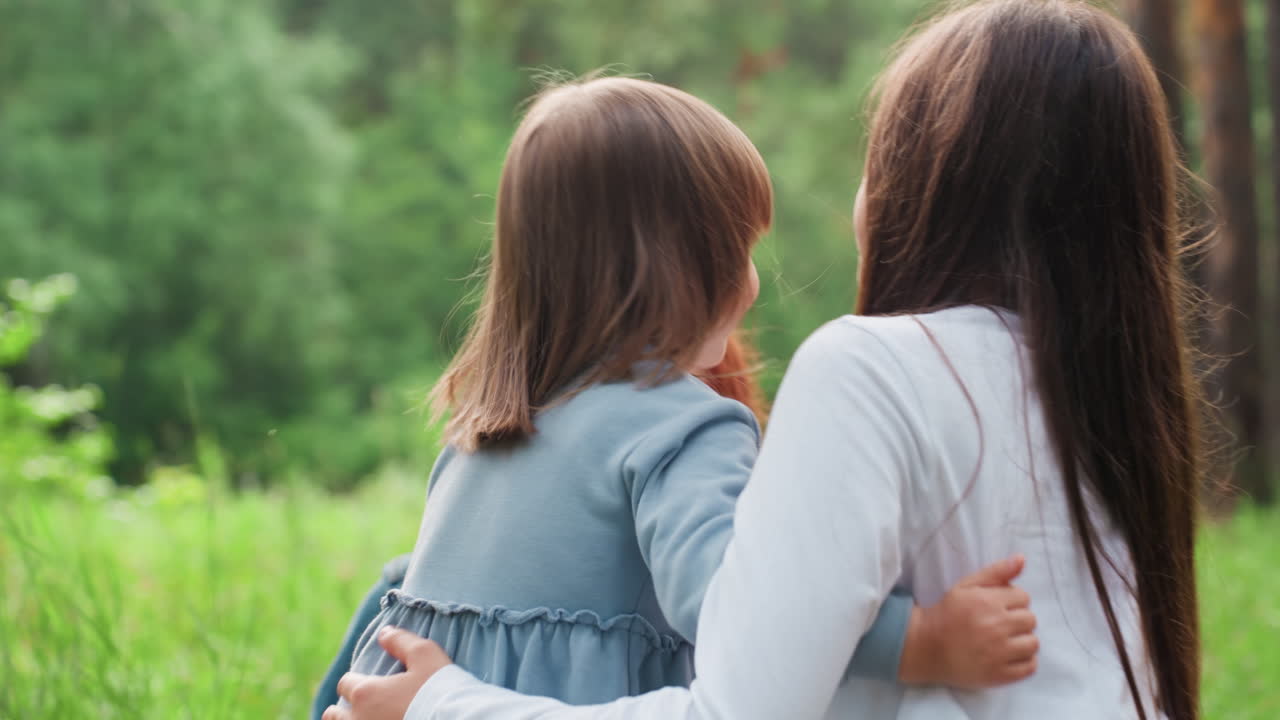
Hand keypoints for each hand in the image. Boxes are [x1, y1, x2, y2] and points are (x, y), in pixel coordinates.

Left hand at [323, 626, 453, 719]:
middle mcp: (357, 719)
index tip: (372, 683)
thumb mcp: (425, 655)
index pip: (345, 684)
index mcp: (365, 693)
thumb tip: (384, 633)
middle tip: (365, 707)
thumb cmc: (439, 689)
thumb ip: (400, 641)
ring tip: (369, 718)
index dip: (356, 680)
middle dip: (344, 708)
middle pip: (333, 714)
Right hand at [898, 554, 1037, 688]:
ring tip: (1005, 641)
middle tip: (999, 624)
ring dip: (1022, 641)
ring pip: (1033, 643)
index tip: (997, 607)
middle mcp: (996, 627)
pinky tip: (1008, 656)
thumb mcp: (966, 586)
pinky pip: (1030, 666)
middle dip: (1017, 620)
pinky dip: (1024, 661)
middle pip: (1030, 620)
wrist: (926, 647)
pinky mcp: (1000, 675)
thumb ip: (996, 572)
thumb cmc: (947, 613)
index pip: (1024, 597)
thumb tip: (1022, 559)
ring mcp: (999, 653)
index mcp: (988, 602)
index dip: (1012, 601)